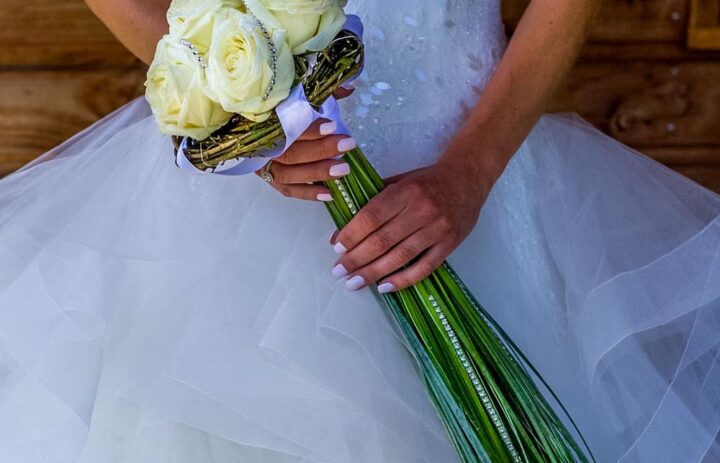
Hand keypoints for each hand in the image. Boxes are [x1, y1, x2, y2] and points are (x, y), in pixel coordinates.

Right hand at [256, 88, 355, 201]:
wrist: (241, 122)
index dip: (310, 129)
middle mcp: (260, 144)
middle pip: (290, 152)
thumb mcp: (297, 95)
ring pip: (288, 173)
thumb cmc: (275, 108)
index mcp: (263, 121)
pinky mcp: (267, 177)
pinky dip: (307, 193)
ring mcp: (262, 164)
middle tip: (347, 144)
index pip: (286, 127)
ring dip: (317, 172)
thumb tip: (350, 87)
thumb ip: (322, 92)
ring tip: (343, 169)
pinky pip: (286, 189)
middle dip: (320, 150)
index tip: (332, 126)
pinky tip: (329, 194)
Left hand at [330, 157, 496, 292]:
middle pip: (383, 240)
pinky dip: (403, 279)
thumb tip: (343, 232)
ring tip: (354, 283)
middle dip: (357, 259)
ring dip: (374, 272)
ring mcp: (438, 229)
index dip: (352, 234)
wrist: (467, 179)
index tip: (337, 248)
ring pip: (401, 256)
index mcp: (405, 191)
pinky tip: (384, 287)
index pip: (372, 216)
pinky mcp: (449, 244)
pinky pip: (424, 267)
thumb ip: (373, 202)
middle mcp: (422, 210)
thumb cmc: (427, 181)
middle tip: (338, 272)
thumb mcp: (399, 181)